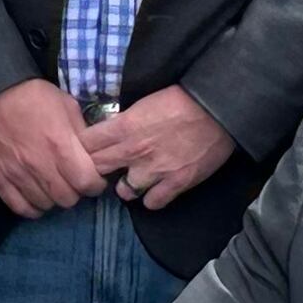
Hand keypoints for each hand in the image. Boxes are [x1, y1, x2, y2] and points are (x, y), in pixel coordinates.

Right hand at [0, 81, 99, 219]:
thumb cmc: (32, 95)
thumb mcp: (66, 105)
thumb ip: (81, 132)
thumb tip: (91, 153)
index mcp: (61, 147)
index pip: (87, 183)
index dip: (95, 184)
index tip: (94, 179)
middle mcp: (41, 166)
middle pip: (67, 199)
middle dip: (75, 191)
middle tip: (73, 181)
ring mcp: (18, 175)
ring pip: (45, 205)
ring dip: (53, 198)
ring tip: (53, 186)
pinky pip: (20, 207)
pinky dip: (32, 207)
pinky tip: (36, 197)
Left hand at [81, 87, 236, 212]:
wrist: (219, 108)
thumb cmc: (182, 99)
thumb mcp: (145, 103)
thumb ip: (125, 121)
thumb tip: (110, 130)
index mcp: (124, 127)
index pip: (86, 144)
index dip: (83, 148)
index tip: (86, 150)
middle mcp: (134, 151)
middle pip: (98, 169)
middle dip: (98, 169)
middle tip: (105, 168)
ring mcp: (154, 171)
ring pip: (123, 192)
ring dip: (125, 186)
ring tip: (133, 179)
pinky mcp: (176, 183)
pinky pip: (153, 203)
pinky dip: (152, 198)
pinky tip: (155, 189)